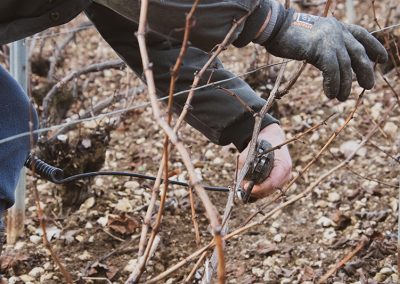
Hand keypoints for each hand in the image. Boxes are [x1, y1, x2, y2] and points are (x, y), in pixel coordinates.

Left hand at [238, 123, 291, 199]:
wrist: (273, 139)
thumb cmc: (263, 144)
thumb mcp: (252, 151)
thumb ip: (245, 165)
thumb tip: (241, 182)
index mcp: (282, 165)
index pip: (272, 182)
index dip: (259, 188)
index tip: (246, 187)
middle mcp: (286, 174)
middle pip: (270, 189)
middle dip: (256, 191)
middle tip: (243, 187)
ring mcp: (285, 178)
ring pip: (270, 191)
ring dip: (257, 191)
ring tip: (245, 186)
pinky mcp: (281, 180)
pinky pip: (271, 189)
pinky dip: (261, 189)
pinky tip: (251, 186)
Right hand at [265, 10, 387, 100]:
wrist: (274, 28)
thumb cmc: (287, 37)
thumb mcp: (312, 41)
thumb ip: (325, 50)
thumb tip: (332, 67)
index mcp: (337, 26)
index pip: (362, 35)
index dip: (374, 47)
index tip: (382, 60)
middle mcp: (337, 30)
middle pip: (358, 53)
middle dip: (365, 71)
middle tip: (368, 86)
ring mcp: (330, 38)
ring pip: (346, 65)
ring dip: (345, 85)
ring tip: (341, 98)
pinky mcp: (320, 47)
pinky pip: (332, 70)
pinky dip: (332, 84)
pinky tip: (330, 94)